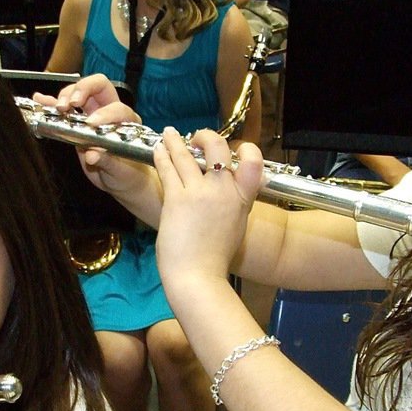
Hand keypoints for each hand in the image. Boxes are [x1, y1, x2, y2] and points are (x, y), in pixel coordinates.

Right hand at [33, 75, 151, 198]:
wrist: (122, 181)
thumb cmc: (128, 174)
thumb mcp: (121, 172)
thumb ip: (108, 162)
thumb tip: (93, 155)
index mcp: (126, 122)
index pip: (117, 108)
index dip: (105, 113)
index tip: (92, 124)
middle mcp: (109, 113)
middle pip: (98, 86)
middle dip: (83, 89)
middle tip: (72, 103)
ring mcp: (92, 116)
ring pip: (79, 93)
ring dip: (66, 96)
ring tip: (58, 107)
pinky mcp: (77, 124)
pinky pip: (64, 108)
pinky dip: (51, 103)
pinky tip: (40, 100)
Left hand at [152, 127, 263, 285]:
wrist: (199, 276)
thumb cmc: (214, 260)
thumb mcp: (235, 229)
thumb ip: (233, 208)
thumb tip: (224, 198)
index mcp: (243, 200)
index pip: (253, 162)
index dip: (246, 150)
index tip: (233, 150)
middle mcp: (224, 191)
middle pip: (218, 148)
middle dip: (206, 137)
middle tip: (196, 138)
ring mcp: (200, 193)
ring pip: (186, 154)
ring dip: (175, 140)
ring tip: (170, 133)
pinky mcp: (177, 198)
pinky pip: (168, 168)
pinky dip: (162, 155)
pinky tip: (158, 150)